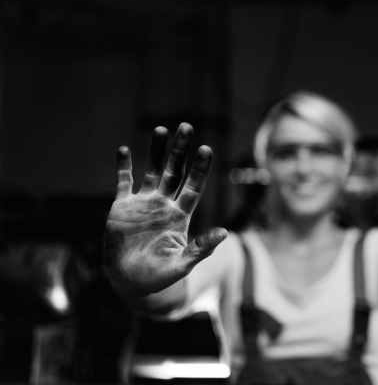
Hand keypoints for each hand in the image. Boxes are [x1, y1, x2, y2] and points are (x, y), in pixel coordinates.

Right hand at [104, 123, 226, 297]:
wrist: (131, 282)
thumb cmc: (160, 276)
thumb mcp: (182, 264)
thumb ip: (201, 248)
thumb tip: (225, 233)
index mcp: (181, 215)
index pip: (194, 186)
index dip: (199, 168)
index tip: (206, 149)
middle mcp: (164, 204)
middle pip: (175, 171)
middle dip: (180, 150)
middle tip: (187, 126)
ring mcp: (143, 204)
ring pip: (151, 171)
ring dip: (156, 151)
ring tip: (161, 129)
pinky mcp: (122, 207)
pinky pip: (123, 182)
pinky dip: (123, 167)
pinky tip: (123, 149)